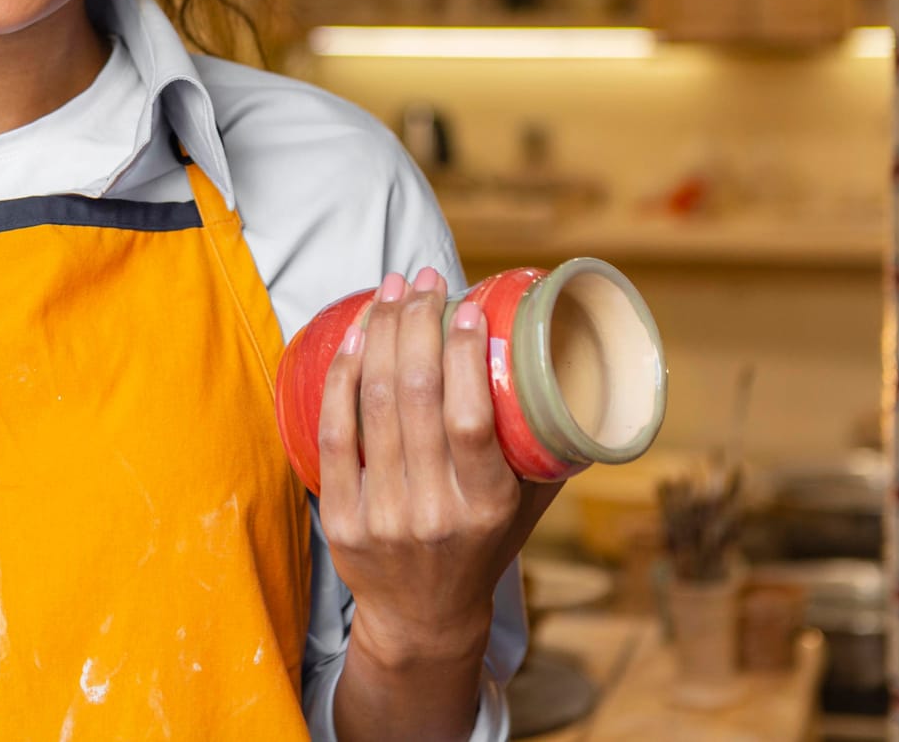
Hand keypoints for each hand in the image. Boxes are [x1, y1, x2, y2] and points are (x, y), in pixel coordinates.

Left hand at [315, 269, 559, 668]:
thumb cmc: (482, 545)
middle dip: (416, 323)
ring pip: (372, 403)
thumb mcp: (527, 506)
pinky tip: (354, 335)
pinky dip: (342, 374)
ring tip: (390, 291)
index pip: (470, 419)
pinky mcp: (339, 516)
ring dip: (379, 333)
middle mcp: (432, 511)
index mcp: (486, 506)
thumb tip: (567, 360)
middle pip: (415, 396)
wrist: (423, 617)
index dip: (464, 354)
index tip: (464, 306)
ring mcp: (380, 515)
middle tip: (422, 281)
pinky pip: (332, 430)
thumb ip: (544, 445)